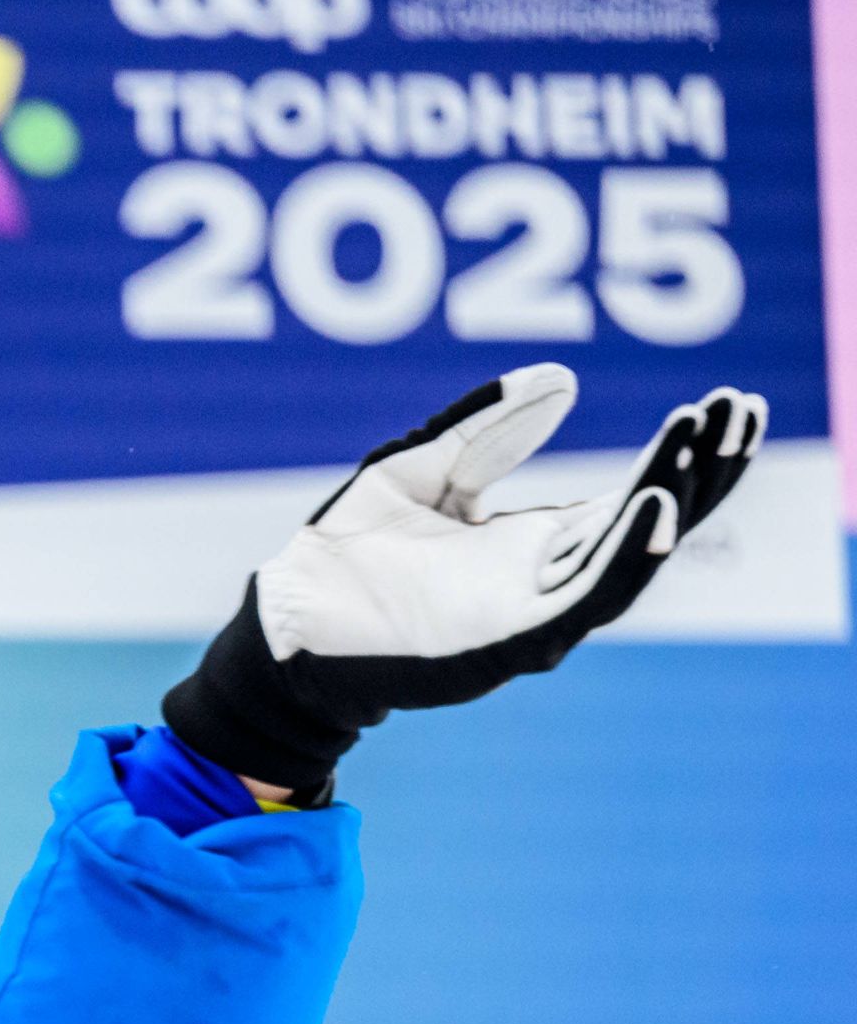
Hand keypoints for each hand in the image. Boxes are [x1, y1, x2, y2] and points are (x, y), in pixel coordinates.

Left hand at [163, 366, 764, 802]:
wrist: (282, 624)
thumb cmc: (343, 555)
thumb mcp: (416, 469)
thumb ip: (484, 429)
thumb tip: (562, 380)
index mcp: (530, 546)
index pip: (631, 496)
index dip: (681, 453)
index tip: (721, 402)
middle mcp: (542, 581)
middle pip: (648, 525)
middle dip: (702, 470)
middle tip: (741, 408)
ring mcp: (528, 615)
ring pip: (627, 560)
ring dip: (674, 500)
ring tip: (704, 442)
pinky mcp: (504, 644)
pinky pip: (582, 602)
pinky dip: (625, 556)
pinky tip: (654, 505)